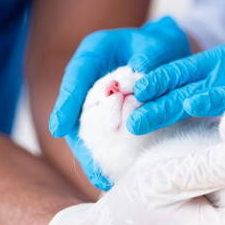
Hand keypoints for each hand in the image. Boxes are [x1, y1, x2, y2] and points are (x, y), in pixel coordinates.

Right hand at [49, 16, 190, 189]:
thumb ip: (151, 57)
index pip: (75, 77)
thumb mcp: (159, 43)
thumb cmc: (161, 43)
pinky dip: (111, 152)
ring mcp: (100, 98)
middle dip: (81, 143)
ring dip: (96, 155)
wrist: (166, 51)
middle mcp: (92, 78)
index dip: (65, 104)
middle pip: (78, 111)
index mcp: (94, 53)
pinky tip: (117, 174)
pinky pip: (106, 134)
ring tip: (103, 181)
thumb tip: (140, 86)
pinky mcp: (112, 113)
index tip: (58, 129)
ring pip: (90, 128)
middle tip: (91, 171)